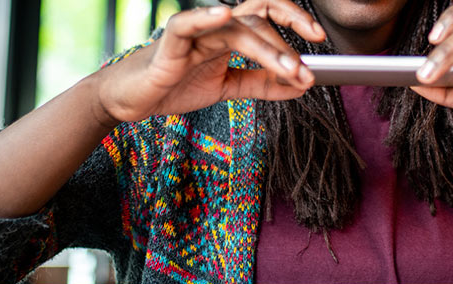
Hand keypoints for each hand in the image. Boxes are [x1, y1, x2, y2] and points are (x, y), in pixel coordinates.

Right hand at [94, 0, 325, 124]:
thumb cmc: (175, 85)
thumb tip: (301, 85)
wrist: (132, 100)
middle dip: (289, 36)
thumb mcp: (228, 88)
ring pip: (237, 27)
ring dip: (268, 49)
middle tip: (308, 67)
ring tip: (289, 69)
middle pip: (259, 16)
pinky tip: (225, 16)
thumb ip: (262, 85)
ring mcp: (194, 32)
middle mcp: (215, 26)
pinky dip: (206, 16)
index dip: (295, 20)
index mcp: (230, 32)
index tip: (320, 39)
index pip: (269, 14)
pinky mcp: (170, 44)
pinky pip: (188, 24)